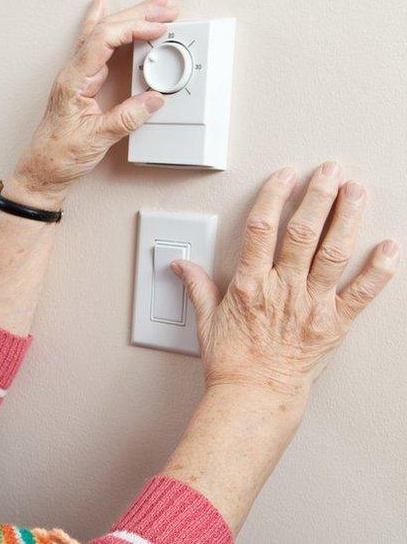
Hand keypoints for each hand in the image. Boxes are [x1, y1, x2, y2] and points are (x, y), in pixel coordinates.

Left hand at [10, 0, 177, 207]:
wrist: (42, 171)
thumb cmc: (58, 156)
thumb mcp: (96, 139)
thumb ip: (126, 118)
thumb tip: (154, 99)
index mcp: (73, 80)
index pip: (104, 40)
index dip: (133, 29)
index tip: (158, 29)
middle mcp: (73, 73)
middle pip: (105, 30)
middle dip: (138, 15)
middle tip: (166, 8)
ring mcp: (76, 76)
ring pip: (101, 34)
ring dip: (129, 18)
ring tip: (154, 7)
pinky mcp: (81, 82)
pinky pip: (96, 45)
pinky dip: (107, 26)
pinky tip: (103, 9)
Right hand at [173, 163, 399, 397]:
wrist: (254, 396)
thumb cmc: (232, 363)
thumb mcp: (206, 321)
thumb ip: (198, 286)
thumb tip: (181, 265)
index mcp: (250, 285)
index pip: (261, 230)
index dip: (274, 197)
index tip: (286, 176)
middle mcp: (282, 290)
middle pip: (302, 232)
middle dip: (318, 197)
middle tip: (331, 171)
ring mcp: (311, 305)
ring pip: (332, 253)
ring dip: (347, 219)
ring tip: (357, 192)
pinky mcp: (334, 325)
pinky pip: (361, 294)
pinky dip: (379, 270)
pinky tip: (389, 247)